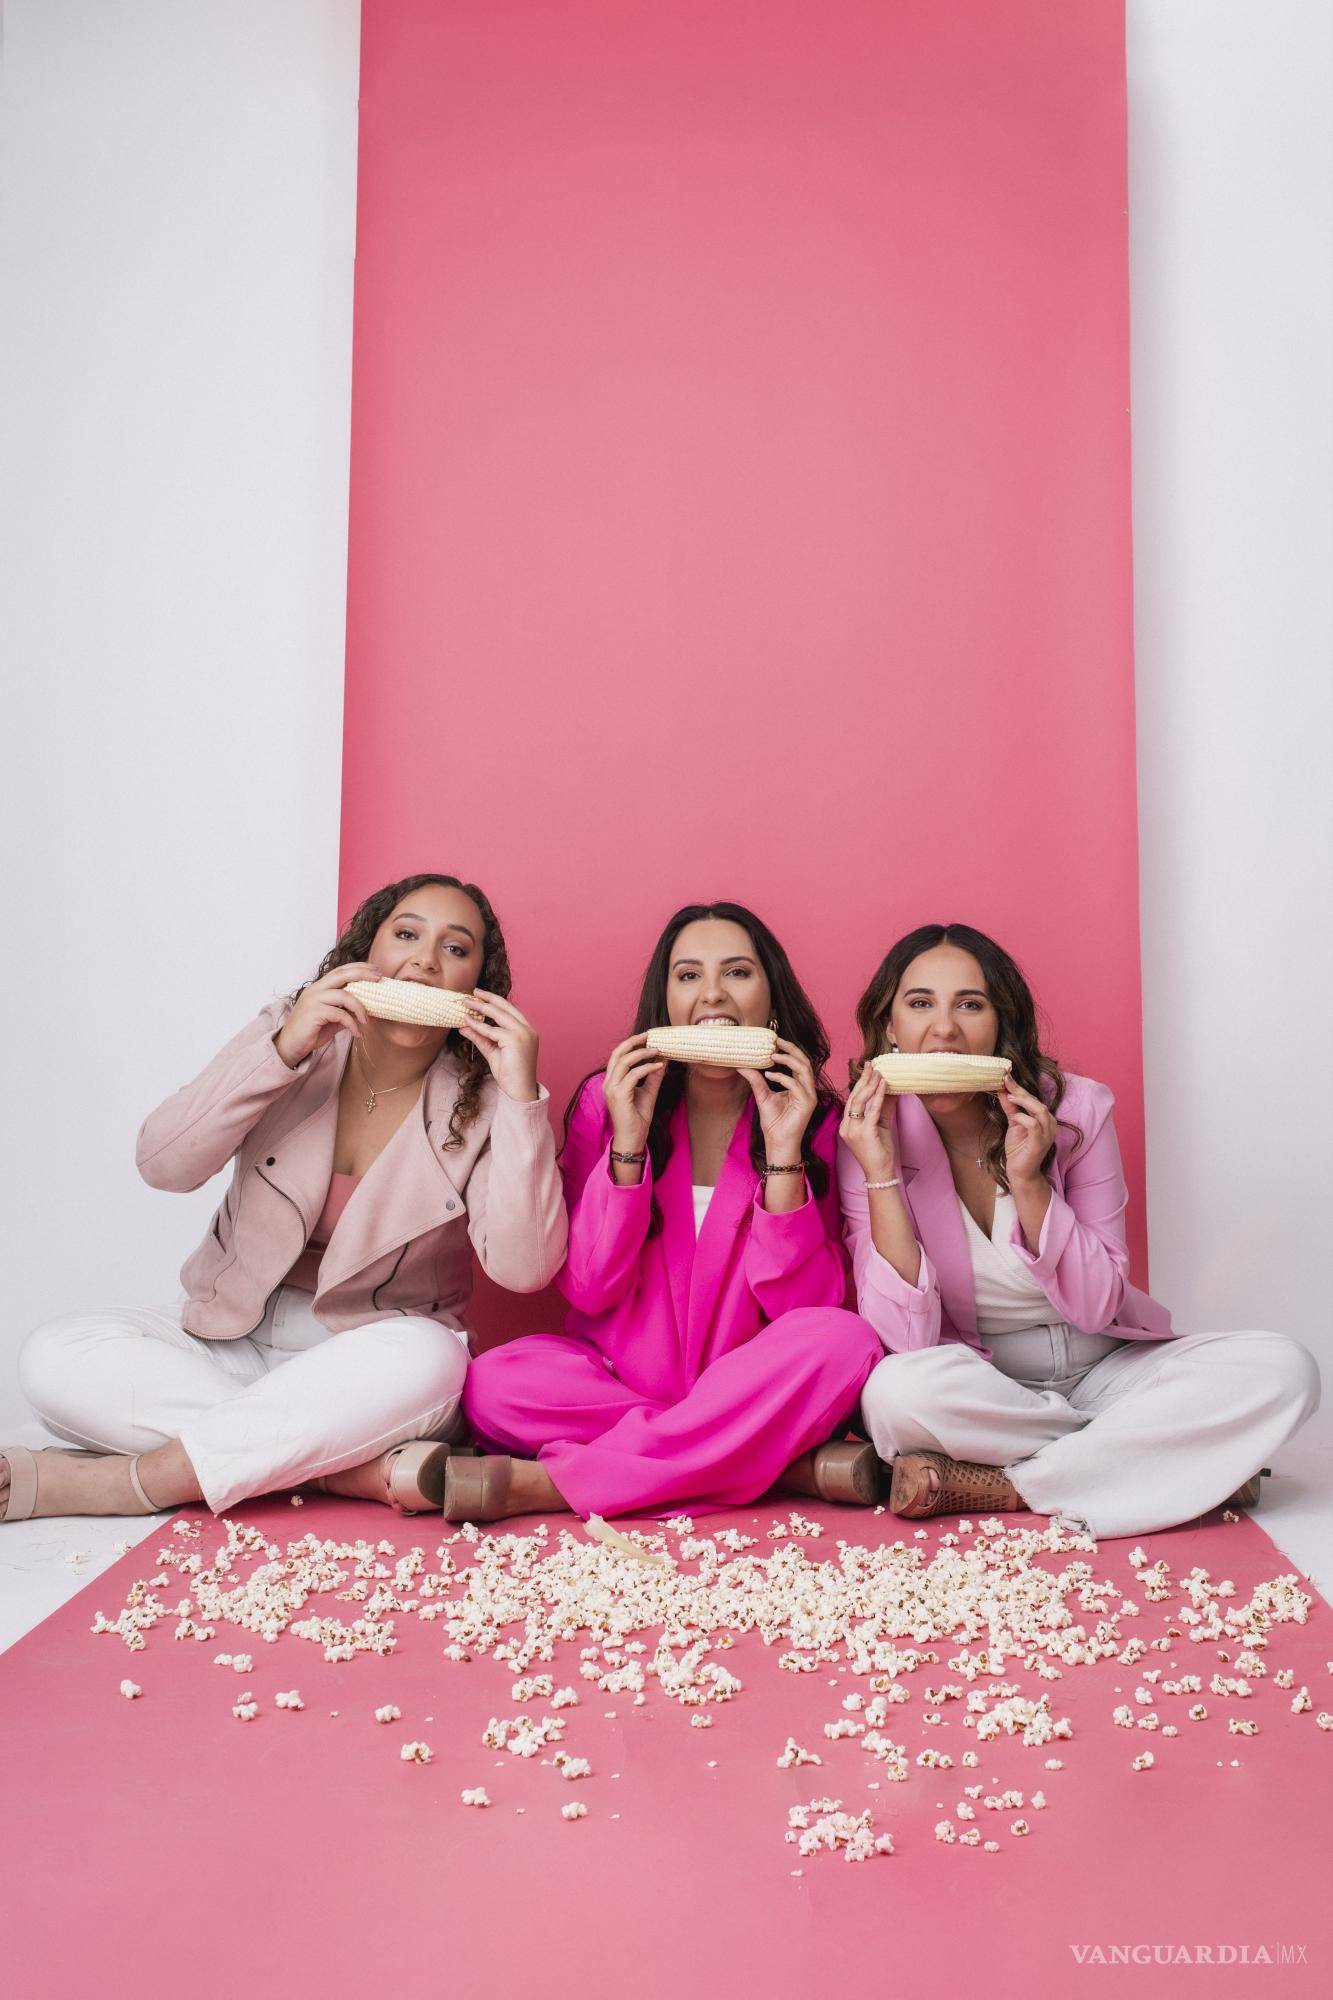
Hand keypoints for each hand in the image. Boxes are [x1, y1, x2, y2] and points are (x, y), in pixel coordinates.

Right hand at [274, 963, 375, 1066]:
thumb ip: (348, 1012)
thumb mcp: (334, 1019)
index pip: (341, 970)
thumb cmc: (312, 1031)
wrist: (291, 1045)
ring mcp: (313, 1000)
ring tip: (367, 1021)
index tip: (376, 969)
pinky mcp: (313, 1013)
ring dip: (360, 1007)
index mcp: (320, 987)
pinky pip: (340, 1015)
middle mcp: (315, 989)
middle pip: (342, 975)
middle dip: (363, 974)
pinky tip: (357, 1033)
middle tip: (379, 978)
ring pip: (344, 995)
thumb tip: (371, 1012)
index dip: (359, 967)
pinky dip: (352, 1024)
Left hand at [454, 988, 540, 1101]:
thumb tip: (464, 1026)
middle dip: (487, 998)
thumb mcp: (493, 1052)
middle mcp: (527, 1029)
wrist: (519, 1091)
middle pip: (505, 1007)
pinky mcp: (515, 1040)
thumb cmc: (510, 1074)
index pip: (509, 1010)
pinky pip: (491, 1030)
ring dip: (480, 1007)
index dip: (494, 1001)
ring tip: (466, 1002)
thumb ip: (481, 1038)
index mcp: (526, 1030)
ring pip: (498, 1014)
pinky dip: (478, 1025)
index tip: (480, 995)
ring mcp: (523, 1033)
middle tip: (471, 993)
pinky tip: (466, 1022)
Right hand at [602, 1033, 667, 1151]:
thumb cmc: (638, 1117)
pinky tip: (658, 1066)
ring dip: (642, 1053)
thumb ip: (653, 1076)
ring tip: (658, 1050)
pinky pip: (633, 1075)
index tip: (648, 1037)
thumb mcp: (649, 1092)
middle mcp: (608, 1082)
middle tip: (650, 1035)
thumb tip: (663, 1059)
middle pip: (617, 1053)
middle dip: (634, 1041)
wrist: (633, 1138)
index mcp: (612, 1080)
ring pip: (624, 1061)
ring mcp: (611, 1088)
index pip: (618, 1055)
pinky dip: (647, 1068)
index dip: (632, 1044)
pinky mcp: (619, 1095)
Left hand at [745, 1037, 817, 1162]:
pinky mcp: (808, 1103)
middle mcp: (807, 1089)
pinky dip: (783, 1078)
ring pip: (804, 1070)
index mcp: (799, 1085)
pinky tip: (769, 1076)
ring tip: (772, 1055)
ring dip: (788, 1060)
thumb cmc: (774, 1123)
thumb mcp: (762, 1096)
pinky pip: (796, 1085)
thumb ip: (756, 1081)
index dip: (789, 1049)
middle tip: (776, 1041)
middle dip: (792, 1049)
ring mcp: (809, 1096)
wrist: (778, 1142)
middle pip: (805, 1061)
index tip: (775, 1040)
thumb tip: (742, 1066)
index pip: (798, 1062)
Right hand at [838, 1063, 897, 1181]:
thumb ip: (882, 1107)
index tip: (868, 1070)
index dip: (860, 1084)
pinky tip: (884, 1086)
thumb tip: (891, 1089)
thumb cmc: (879, 1152)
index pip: (852, 1100)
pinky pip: (870, 1112)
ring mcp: (853, 1131)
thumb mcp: (880, 1125)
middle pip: (853, 1098)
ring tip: (878, 1072)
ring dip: (869, 1085)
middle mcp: (846, 1127)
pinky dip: (877, 1097)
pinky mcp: (864, 1134)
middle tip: (871, 1065)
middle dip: (863, 1080)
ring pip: (859, 1102)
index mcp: (847, 1125)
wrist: (880, 1173)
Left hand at [1000, 1079, 1057, 1185]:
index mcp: (1043, 1118)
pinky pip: (1034, 1125)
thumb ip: (1010, 1108)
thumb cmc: (1018, 1149)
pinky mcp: (1040, 1143)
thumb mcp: (1013, 1124)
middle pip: (1036, 1101)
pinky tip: (1014, 1118)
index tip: (1006, 1076)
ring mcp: (1047, 1134)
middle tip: (1005, 1081)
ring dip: (1023, 1101)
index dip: (1019, 1087)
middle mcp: (1049, 1124)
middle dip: (1020, 1090)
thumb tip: (1003, 1090)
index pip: (1032, 1099)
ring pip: (1040, 1110)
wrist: (1020, 1172)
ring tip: (1009, 1097)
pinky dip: (1023, 1118)